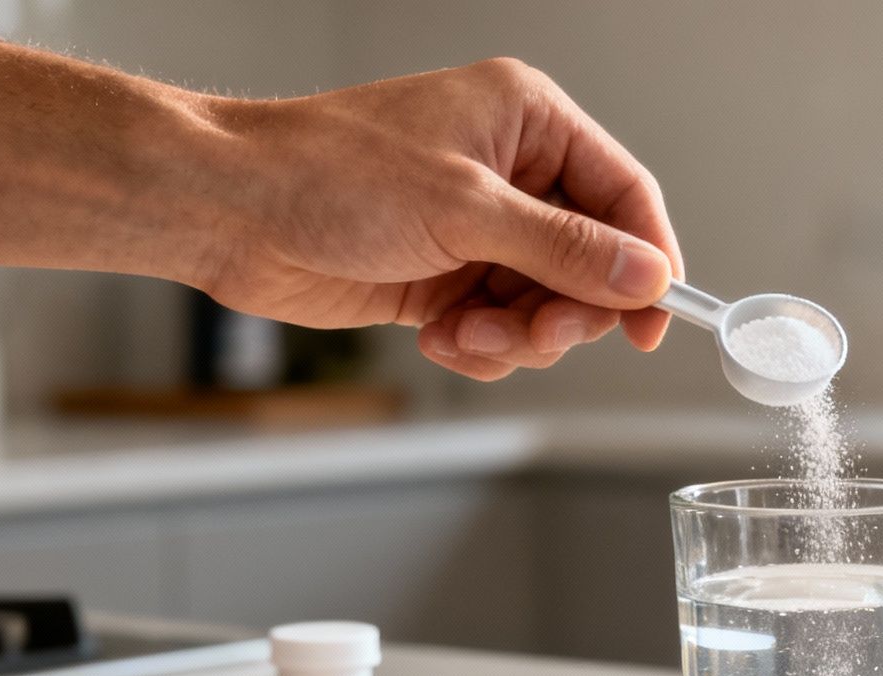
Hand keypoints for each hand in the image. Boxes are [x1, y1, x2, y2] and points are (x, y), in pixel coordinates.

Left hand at [199, 58, 681, 380]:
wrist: (230, 211)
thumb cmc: (327, 174)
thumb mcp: (465, 211)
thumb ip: (567, 249)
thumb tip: (647, 277)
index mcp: (527, 120)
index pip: (624, 195)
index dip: (647, 263)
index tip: (652, 324)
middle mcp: (511, 172)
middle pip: (592, 264)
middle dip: (563, 312)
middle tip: (531, 335)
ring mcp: (478, 227)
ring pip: (546, 306)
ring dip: (513, 338)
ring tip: (461, 334)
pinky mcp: (446, 276)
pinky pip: (499, 329)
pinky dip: (477, 347)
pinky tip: (436, 335)